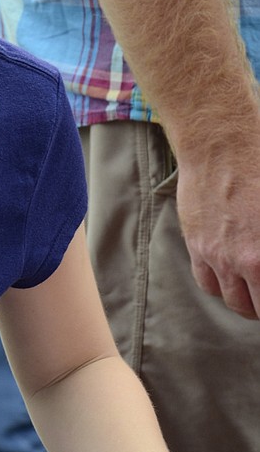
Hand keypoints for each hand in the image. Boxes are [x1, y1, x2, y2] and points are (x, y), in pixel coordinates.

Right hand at [176, 136, 259, 319]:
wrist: (220, 144)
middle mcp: (246, 261)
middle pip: (257, 307)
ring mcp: (219, 256)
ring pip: (233, 301)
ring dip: (247, 304)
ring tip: (255, 297)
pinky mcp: (198, 246)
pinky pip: (207, 282)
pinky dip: (221, 288)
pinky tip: (231, 281)